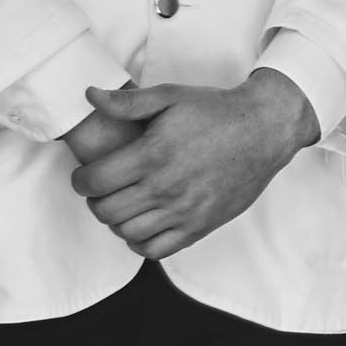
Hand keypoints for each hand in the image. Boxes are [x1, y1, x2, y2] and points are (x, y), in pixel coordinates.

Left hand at [68, 70, 318, 260]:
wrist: (264, 130)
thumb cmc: (216, 111)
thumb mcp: (170, 96)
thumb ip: (127, 102)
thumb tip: (89, 96)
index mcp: (152, 154)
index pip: (94, 182)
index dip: (80, 180)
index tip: (85, 175)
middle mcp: (166, 187)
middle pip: (106, 211)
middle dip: (95, 200)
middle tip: (102, 189)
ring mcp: (184, 211)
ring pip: (127, 232)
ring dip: (116, 221)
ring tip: (122, 204)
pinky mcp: (200, 226)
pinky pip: (156, 249)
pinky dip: (140, 241)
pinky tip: (142, 223)